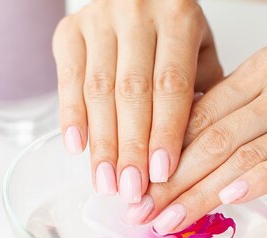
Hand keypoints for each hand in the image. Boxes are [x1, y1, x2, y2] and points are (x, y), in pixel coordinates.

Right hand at [52, 0, 222, 202]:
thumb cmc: (172, 30)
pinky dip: (70, 116)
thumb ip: (199, 93)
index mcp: (178, 17)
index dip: (165, 132)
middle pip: (132, 91)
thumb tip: (188, 151)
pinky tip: (76, 148)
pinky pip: (67, 79)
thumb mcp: (200, 51)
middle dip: (131, 148)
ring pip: (98, 90)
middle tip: (131, 190)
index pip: (171, 84)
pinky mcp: (69, 31)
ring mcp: (98, 20)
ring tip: (105, 183)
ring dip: (101, 143)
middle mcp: (137, 13)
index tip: (161, 174)